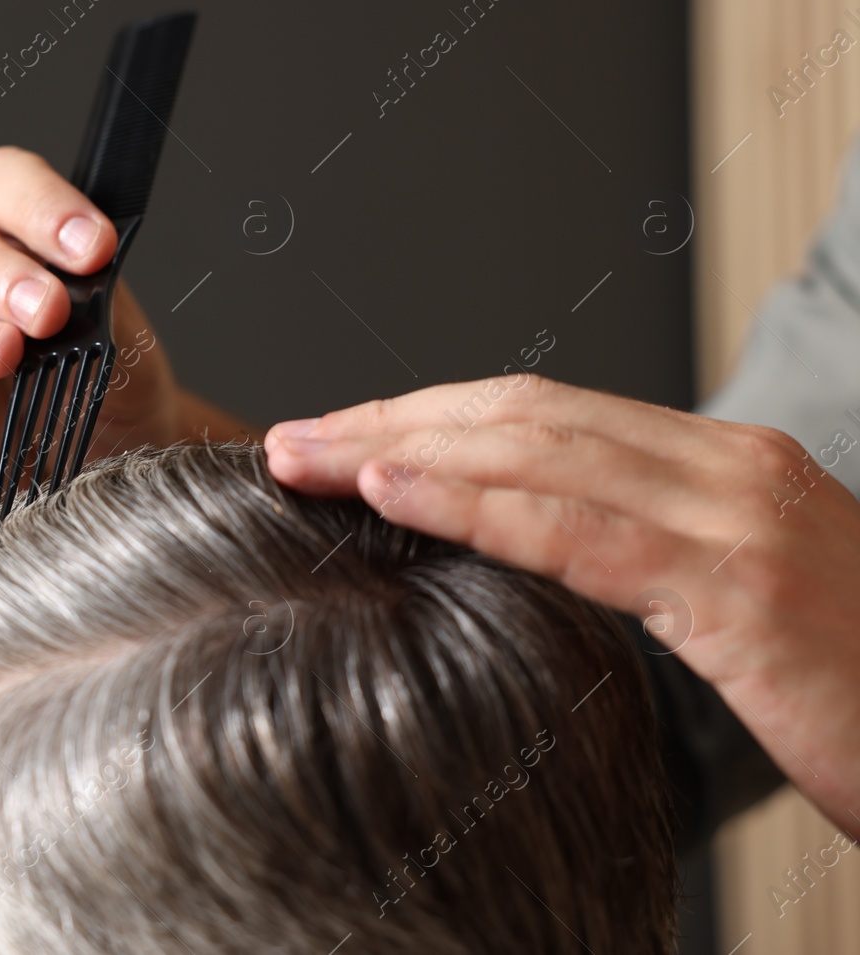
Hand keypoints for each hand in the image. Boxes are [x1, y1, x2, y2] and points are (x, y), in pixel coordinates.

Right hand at [0, 146, 245, 509]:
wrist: (102, 473)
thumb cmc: (106, 395)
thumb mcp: (128, 347)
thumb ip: (108, 309)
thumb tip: (89, 282)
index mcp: (12, 241)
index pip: (2, 185)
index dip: (39, 203)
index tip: (92, 246)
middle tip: (46, 310)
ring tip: (4, 354)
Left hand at [265, 373, 859, 833]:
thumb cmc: (859, 684)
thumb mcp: (738, 601)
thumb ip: (644, 559)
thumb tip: (523, 556)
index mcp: (719, 464)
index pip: (542, 412)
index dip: (427, 416)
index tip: (342, 437)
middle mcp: (727, 467)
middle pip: (520, 415)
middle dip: (392, 421)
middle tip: (293, 441)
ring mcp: (738, 518)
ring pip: (535, 452)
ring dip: (400, 451)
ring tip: (308, 461)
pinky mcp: (743, 589)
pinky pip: (579, 532)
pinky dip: (472, 506)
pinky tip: (393, 496)